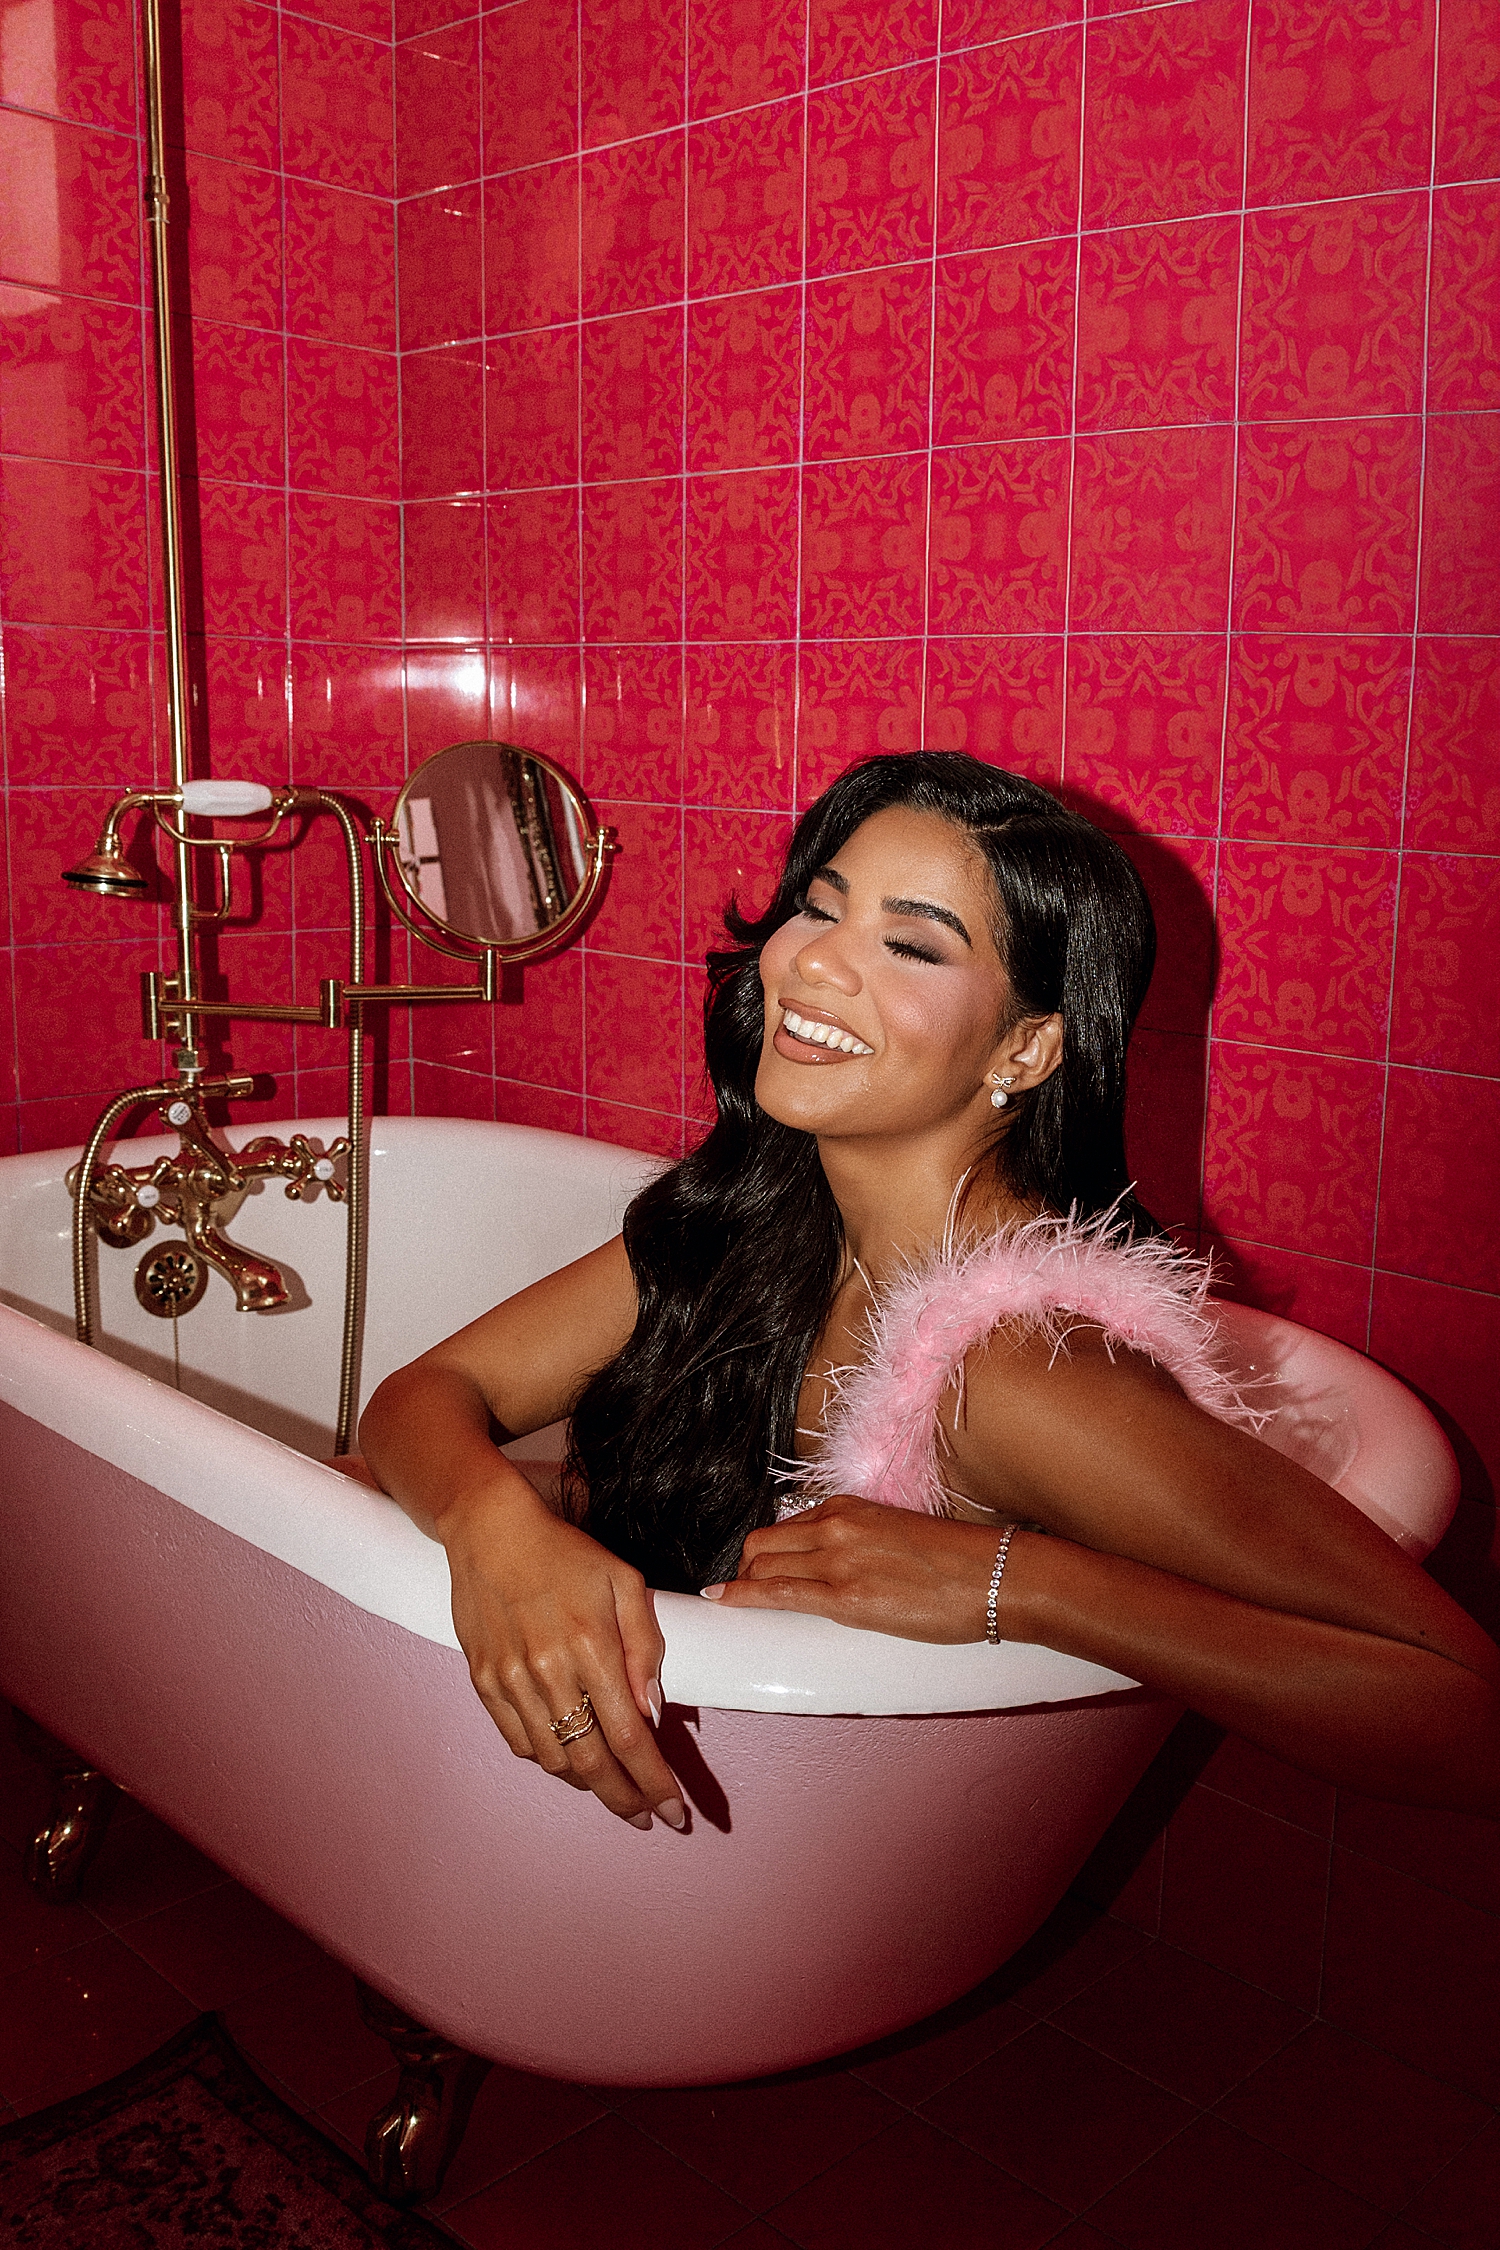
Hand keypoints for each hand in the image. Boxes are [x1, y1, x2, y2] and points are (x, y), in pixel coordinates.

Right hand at [440, 1479, 684, 1830]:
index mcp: (591, 1646)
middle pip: (592, 1763)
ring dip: (589, 1785)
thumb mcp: (625, 1582)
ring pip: (554, 1761)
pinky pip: (519, 1742)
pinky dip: (549, 1761)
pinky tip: (570, 1760)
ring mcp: (510, 1681)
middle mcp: (548, 1671)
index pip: (630, 1738)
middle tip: (648, 1816)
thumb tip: (653, 1711)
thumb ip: (646, 1647)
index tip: (674, 1812)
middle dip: (626, 1800)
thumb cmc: (565, 1553)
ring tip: (614, 1788)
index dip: (655, 1782)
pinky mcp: (483, 1682)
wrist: (490, 1530)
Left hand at [703, 1494, 1014, 1642]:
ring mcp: (838, 1559)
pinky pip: (775, 1593)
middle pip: (762, 1544)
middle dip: (745, 1569)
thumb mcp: (898, 1534)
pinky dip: (741, 1596)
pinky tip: (722, 1601)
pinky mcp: (846, 1597)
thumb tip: (839, 1563)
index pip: (786, 1526)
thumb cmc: (960, 1562)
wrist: (996, 1576)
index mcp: (850, 1506)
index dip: (764, 1552)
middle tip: (744, 1592)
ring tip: (736, 1603)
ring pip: (762, 1566)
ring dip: (743, 1585)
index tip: (755, 1567)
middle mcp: (836, 1524)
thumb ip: (862, 1540)